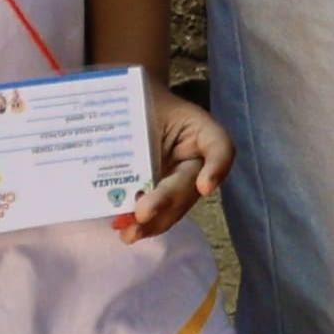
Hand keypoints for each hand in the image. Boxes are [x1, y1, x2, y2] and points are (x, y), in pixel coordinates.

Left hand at [125, 87, 228, 239]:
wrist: (133, 106)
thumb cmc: (142, 101)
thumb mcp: (144, 102)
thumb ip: (139, 126)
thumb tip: (113, 151)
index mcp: (200, 131)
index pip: (220, 147)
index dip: (217, 168)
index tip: (204, 186)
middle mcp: (197, 160)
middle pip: (190, 185)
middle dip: (166, 202)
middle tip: (143, 213)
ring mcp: (181, 180)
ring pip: (176, 207)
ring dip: (154, 223)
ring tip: (130, 232)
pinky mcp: (162, 194)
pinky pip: (160, 213)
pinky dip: (143, 224)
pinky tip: (125, 230)